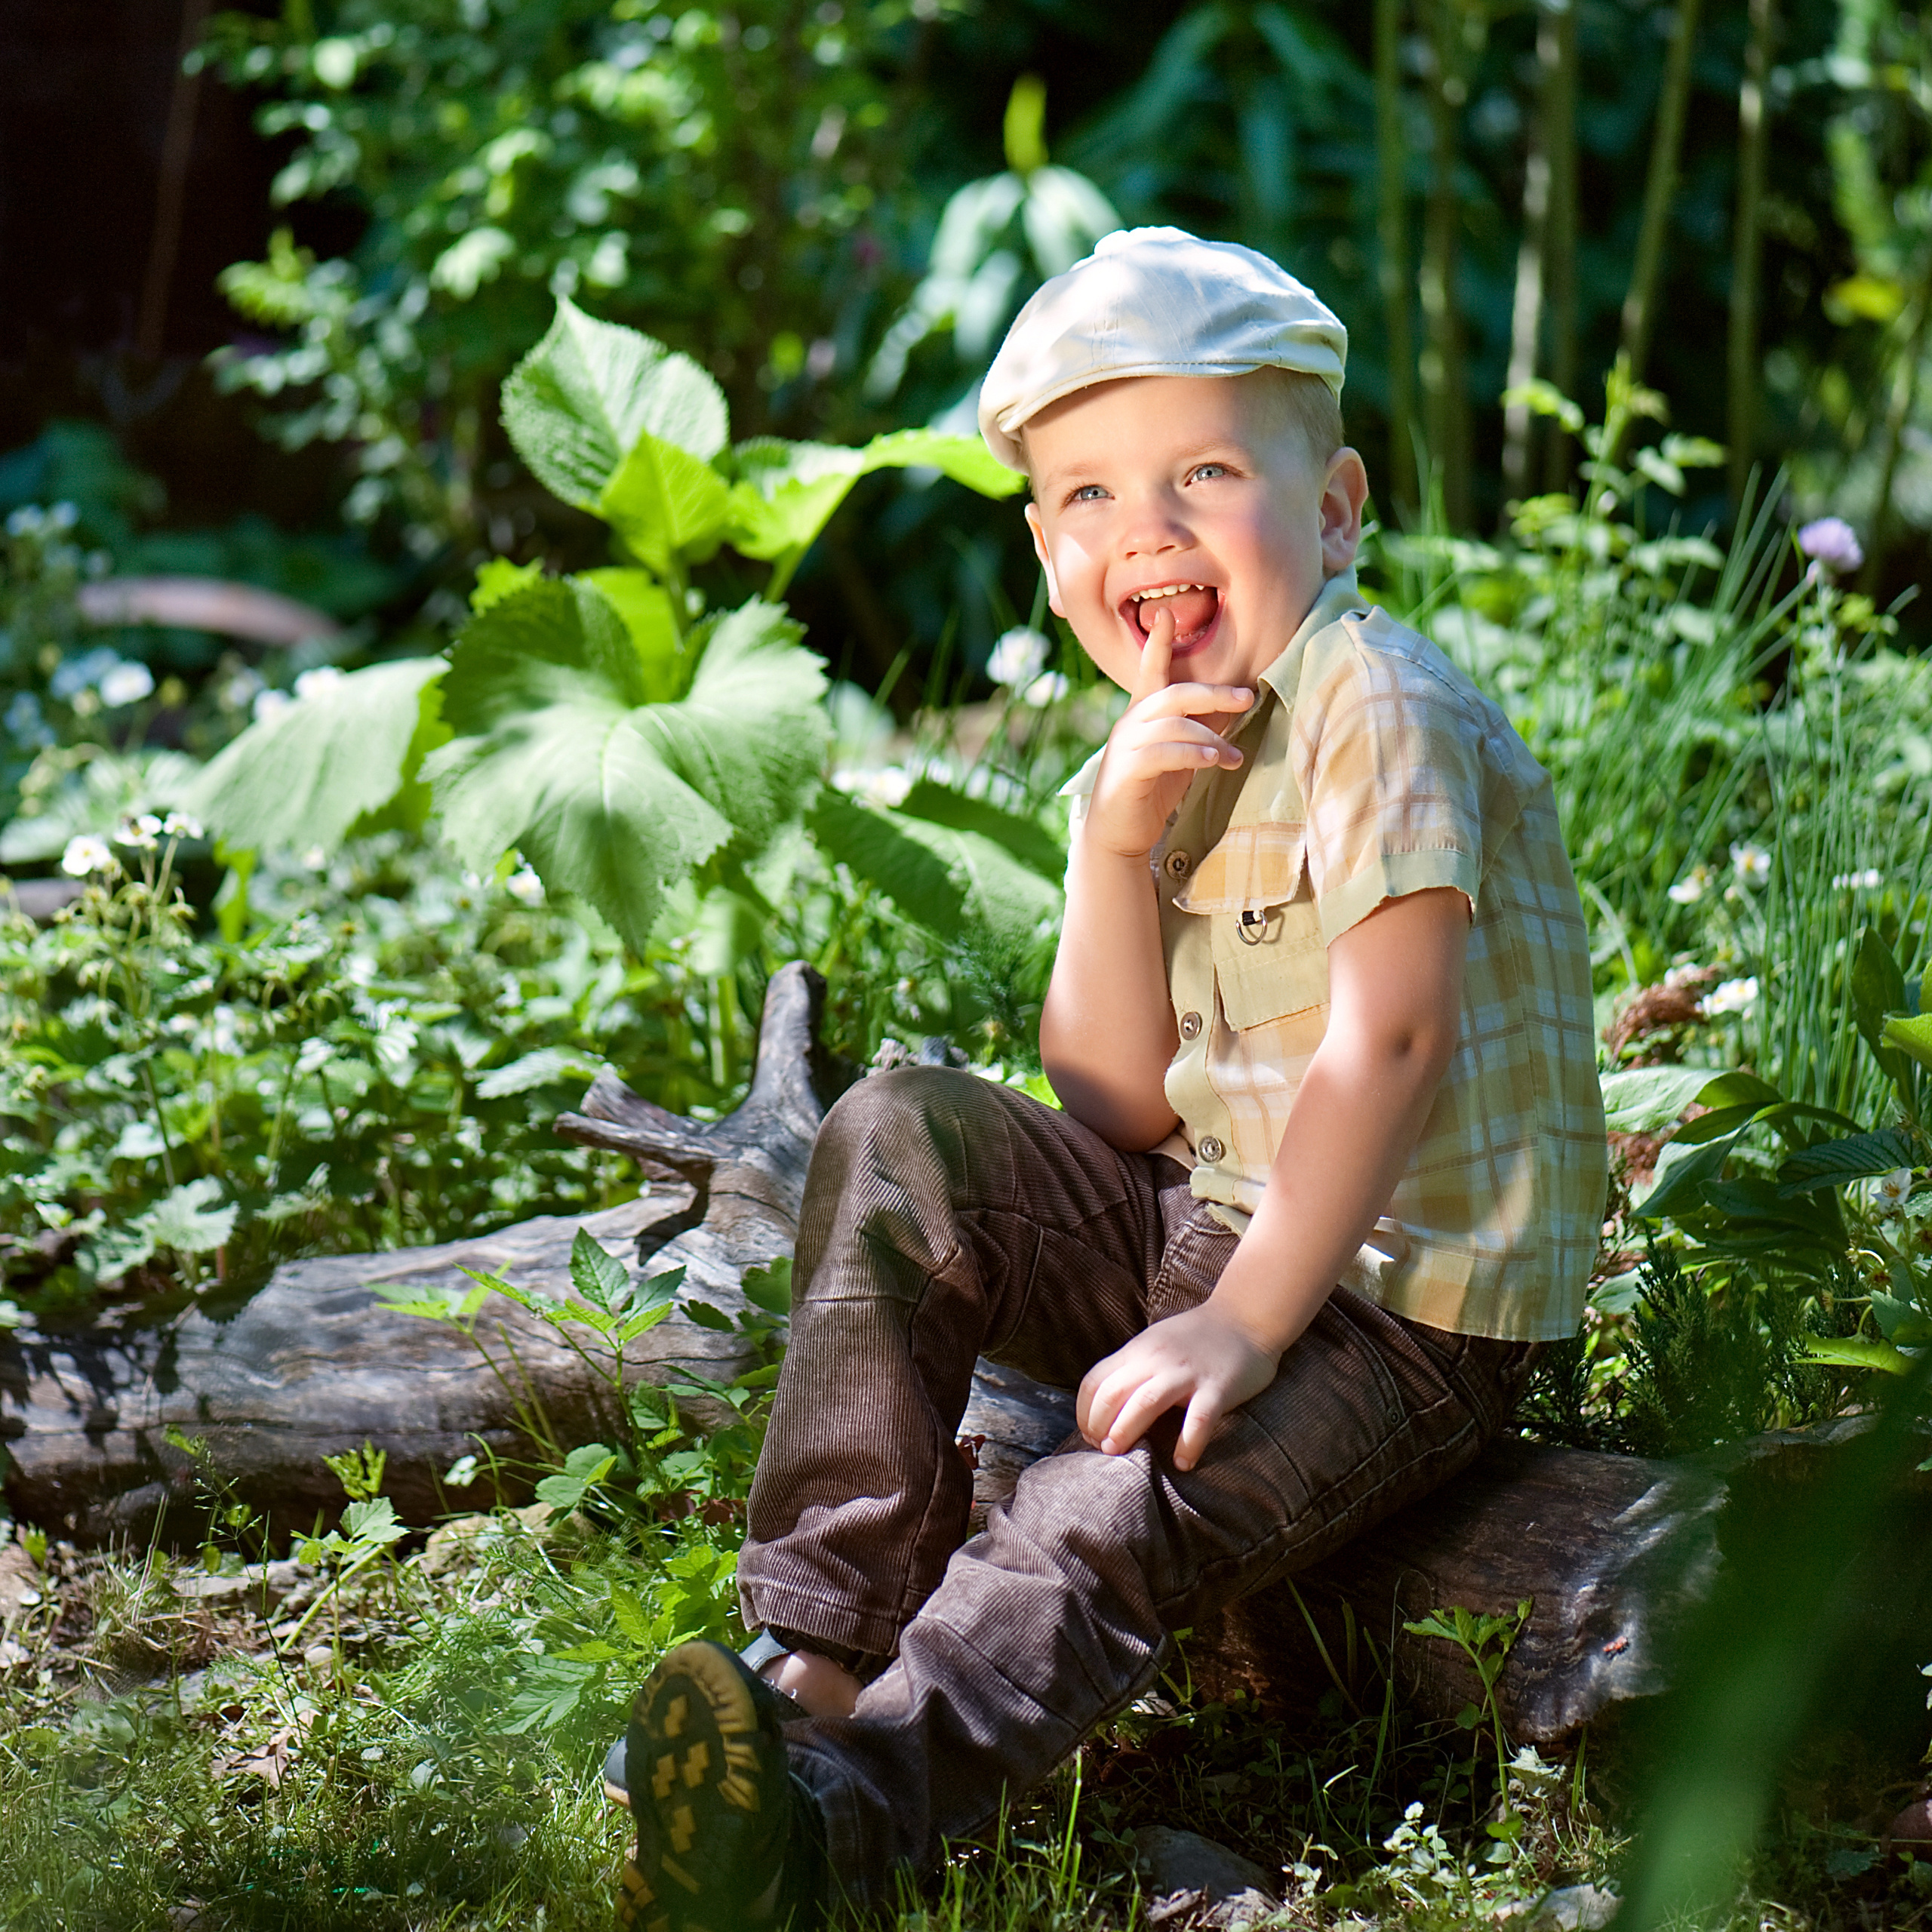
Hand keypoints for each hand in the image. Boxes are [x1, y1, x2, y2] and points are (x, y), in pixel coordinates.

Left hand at [1075, 1301, 1280, 1471]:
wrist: (1246, 1317)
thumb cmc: (1197, 1338)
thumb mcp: (1154, 1345)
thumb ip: (1133, 1370)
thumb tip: (1104, 1408)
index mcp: (1138, 1351)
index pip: (1095, 1382)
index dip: (1084, 1413)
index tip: (1090, 1435)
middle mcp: (1157, 1359)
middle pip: (1113, 1393)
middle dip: (1098, 1425)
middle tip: (1103, 1449)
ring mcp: (1187, 1373)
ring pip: (1145, 1402)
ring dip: (1126, 1430)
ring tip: (1120, 1454)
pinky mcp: (1218, 1387)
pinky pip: (1199, 1419)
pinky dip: (1188, 1444)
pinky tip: (1183, 1463)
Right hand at [1082, 604, 1254, 861]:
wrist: (1118, 835)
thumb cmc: (1151, 790)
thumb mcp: (1179, 754)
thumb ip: (1198, 730)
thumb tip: (1235, 707)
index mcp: (1142, 714)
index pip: (1150, 671)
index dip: (1158, 643)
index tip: (1166, 613)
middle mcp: (1130, 723)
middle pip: (1173, 693)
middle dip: (1213, 692)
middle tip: (1246, 697)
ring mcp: (1125, 747)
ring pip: (1173, 724)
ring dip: (1211, 737)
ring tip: (1236, 757)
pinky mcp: (1126, 772)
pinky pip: (1163, 753)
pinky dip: (1192, 754)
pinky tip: (1214, 760)